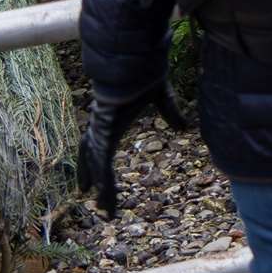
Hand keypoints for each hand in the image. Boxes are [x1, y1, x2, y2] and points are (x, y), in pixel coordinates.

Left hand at [75, 83, 188, 215]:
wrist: (134, 64)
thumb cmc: (144, 74)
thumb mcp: (161, 97)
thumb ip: (170, 113)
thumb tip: (184, 128)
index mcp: (109, 119)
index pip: (100, 146)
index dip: (98, 163)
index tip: (98, 177)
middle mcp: (100, 127)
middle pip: (90, 158)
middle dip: (88, 176)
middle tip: (87, 195)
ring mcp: (100, 131)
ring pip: (97, 167)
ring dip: (100, 188)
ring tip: (102, 208)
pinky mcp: (104, 134)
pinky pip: (103, 163)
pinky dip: (103, 180)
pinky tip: (102, 194)